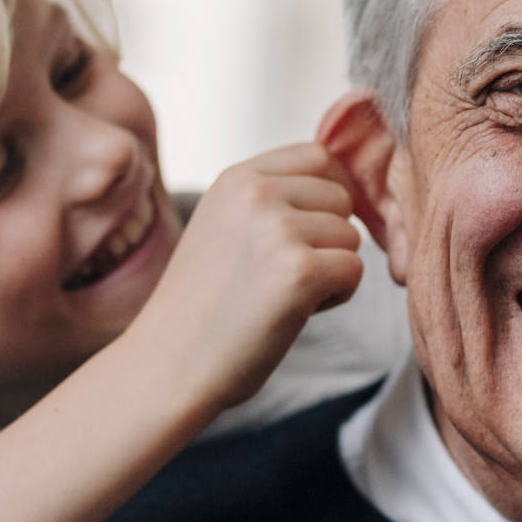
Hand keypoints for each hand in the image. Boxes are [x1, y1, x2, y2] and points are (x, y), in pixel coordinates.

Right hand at [130, 143, 362, 414]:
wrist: (168, 365)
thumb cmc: (203, 305)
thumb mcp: (224, 225)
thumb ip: (270, 198)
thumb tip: (342, 183)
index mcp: (236, 178)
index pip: (317, 156)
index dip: (329, 194)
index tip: (312, 232)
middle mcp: (256, 193)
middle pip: (340, 197)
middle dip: (329, 237)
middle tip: (284, 274)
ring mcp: (278, 230)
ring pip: (350, 236)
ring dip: (331, 269)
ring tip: (282, 295)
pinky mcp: (299, 272)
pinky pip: (354, 270)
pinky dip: (335, 296)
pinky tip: (294, 312)